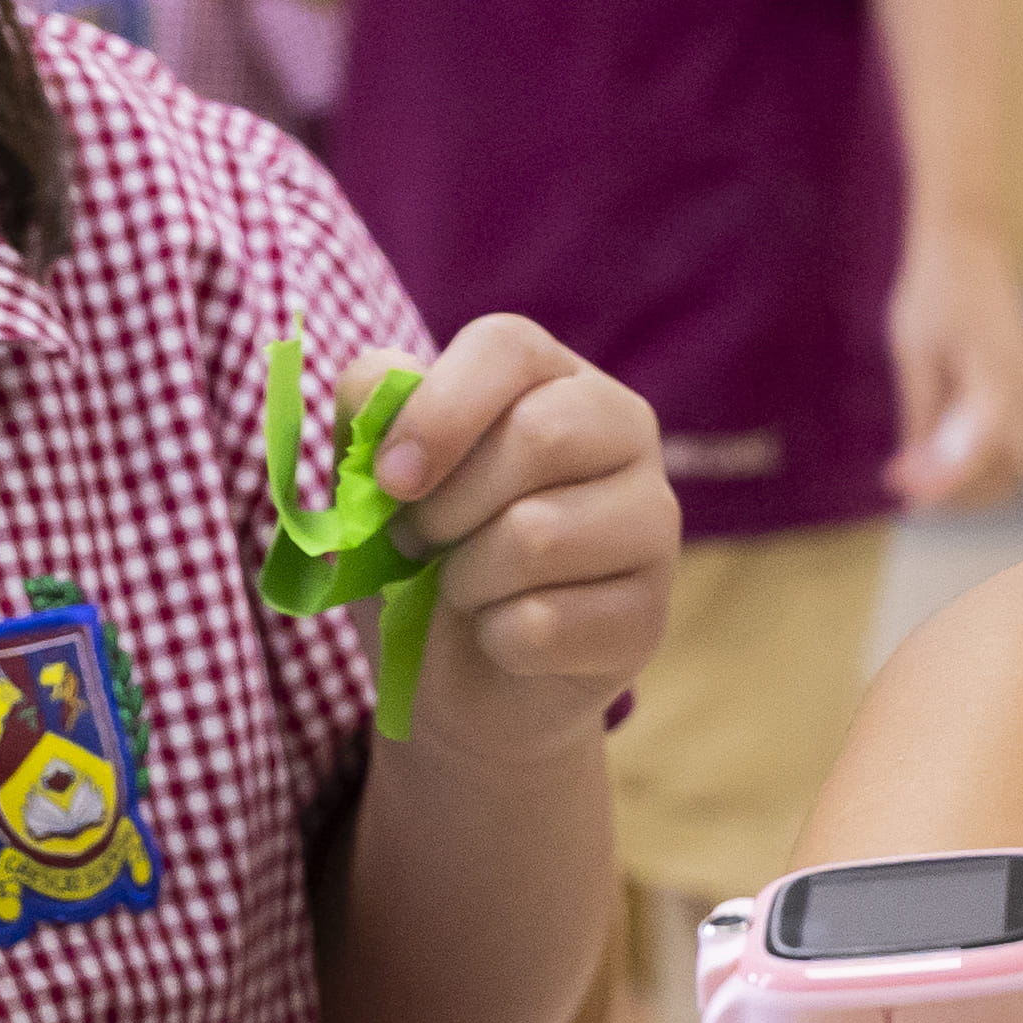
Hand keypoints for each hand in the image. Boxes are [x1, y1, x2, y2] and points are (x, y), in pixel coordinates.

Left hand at [360, 309, 670, 743]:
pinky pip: (547, 623)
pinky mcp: (649, 616)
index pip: (508, 346)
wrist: (458, 676)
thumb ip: (370, 413)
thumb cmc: (422, 554)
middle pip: (539, 436)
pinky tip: (503, 638)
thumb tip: (377, 381)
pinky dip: (494, 639)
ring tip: (462, 589)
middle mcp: (624, 433)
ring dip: (465, 579)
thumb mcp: (376, 478)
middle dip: (448, 505)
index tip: (390, 478)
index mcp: (556, 378)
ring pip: (540, 536)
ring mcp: (652, 524)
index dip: (440, 408)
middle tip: (414, 543)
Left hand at [886, 219, 1022, 511]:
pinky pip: (1012, 431)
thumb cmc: (933, 287)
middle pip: (1014, 470)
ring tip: (926, 474)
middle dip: (969, 494)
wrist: (965, 236)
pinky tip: (942, 445)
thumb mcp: (914, 354)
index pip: (981, 458)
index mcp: (1000, 381)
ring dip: (978, 476)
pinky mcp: (1022, 375)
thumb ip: (921, 413)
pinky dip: (983, 453)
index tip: (906, 500)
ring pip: (1018, 455)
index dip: (944, 488)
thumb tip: (914, 467)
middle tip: (918, 496)